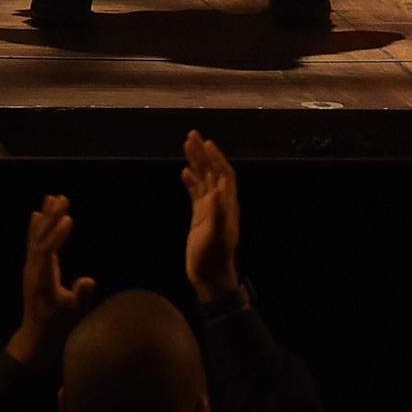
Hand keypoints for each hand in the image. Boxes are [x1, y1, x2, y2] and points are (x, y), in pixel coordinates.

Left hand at [6, 195, 99, 369]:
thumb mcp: (74, 314)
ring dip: (44, 218)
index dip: (58, 234)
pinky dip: (36, 227)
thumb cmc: (58, 326)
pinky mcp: (32, 268)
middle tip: (61, 198)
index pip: (48, 252)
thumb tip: (88, 280)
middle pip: (40, 239)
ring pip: (36, 238)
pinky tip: (37, 214)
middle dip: (51, 218)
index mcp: (43, 280)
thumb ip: (81, 296)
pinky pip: (33, 243)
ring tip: (51, 198)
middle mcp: (33, 270)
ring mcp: (30, 268)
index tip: (69, 217)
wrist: (36, 337)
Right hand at [181, 130, 241, 302]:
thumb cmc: (214, 258)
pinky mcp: (200, 217)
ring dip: (196, 162)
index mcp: (226, 204)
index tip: (206, 143)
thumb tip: (218, 188)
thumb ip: (218, 212)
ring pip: (203, 179)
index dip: (216, 158)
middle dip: (203, 153)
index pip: (224, 174)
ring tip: (187, 145)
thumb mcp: (216, 236)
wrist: (209, 277)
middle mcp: (220, 203)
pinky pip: (196, 192)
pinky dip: (191, 180)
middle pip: (212, 171)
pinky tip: (184, 172)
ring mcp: (209, 209)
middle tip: (192, 135)